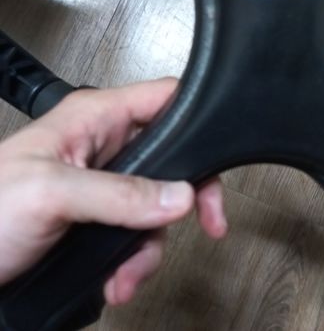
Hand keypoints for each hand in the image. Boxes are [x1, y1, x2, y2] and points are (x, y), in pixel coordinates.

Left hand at [0, 79, 226, 304]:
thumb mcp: (51, 193)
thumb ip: (118, 194)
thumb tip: (178, 195)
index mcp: (94, 117)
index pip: (162, 98)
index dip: (197, 120)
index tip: (216, 163)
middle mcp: (103, 144)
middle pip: (171, 157)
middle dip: (183, 200)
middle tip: (207, 221)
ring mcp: (102, 182)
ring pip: (157, 204)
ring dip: (150, 245)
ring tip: (128, 274)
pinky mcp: (97, 215)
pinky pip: (137, 232)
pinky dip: (134, 260)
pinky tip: (117, 280)